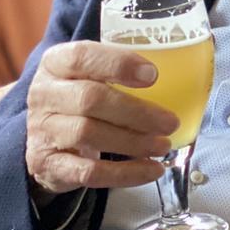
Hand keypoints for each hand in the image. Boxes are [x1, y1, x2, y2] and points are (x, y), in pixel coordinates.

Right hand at [26, 40, 178, 195]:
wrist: (47, 138)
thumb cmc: (83, 98)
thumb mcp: (93, 75)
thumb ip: (125, 71)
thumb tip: (186, 72)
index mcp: (57, 64)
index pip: (81, 56)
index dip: (118, 64)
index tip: (153, 75)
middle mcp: (45, 95)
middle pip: (90, 99)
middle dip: (137, 112)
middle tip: (171, 122)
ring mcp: (43, 131)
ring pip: (88, 134)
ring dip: (134, 142)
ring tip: (163, 146)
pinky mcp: (48, 165)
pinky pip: (88, 172)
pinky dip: (125, 173)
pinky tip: (151, 170)